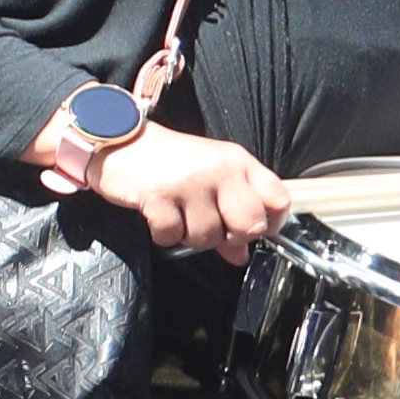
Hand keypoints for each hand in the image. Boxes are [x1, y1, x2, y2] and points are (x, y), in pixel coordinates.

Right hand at [35, 107, 286, 255]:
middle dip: (230, 237)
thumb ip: (228, 215)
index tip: (250, 230)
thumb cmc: (168, 162)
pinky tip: (158, 218)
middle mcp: (219, 169)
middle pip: (250, 225)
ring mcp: (190, 182)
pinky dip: (164, 235)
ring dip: (190, 237)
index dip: (271, 224)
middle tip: (210, 228)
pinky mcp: (159, 195)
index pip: (279, 200)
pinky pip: (173, 236)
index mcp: (238, 161)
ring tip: (177, 217)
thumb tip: (241, 256)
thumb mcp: (207, 180)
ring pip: (208, 237)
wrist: (120, 142)